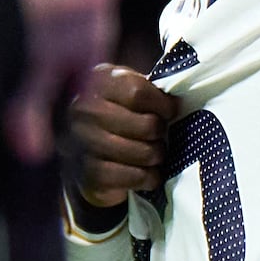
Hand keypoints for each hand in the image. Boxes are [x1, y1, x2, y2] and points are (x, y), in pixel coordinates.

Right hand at [64, 63, 184, 229]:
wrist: (80, 146)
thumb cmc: (116, 111)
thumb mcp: (127, 88)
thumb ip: (149, 90)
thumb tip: (179, 103)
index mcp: (98, 83)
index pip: (138, 92)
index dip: (163, 104)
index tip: (170, 111)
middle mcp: (84, 111)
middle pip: (147, 125)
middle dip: (161, 132)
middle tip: (160, 135)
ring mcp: (83, 144)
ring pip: (144, 153)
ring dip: (157, 156)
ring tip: (155, 153)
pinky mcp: (89, 175)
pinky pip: (135, 177)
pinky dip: (148, 177)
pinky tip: (148, 173)